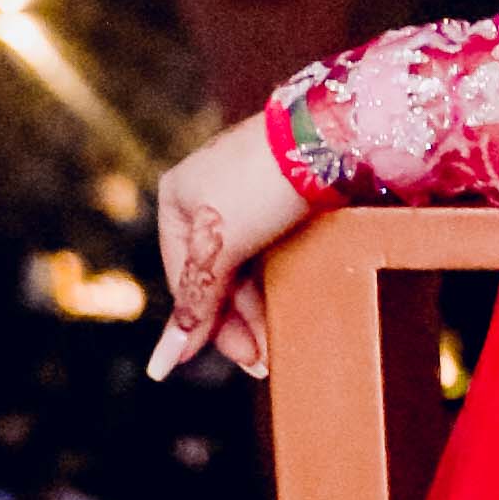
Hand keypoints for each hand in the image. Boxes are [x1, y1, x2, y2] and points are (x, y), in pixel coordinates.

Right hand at [147, 115, 310, 378]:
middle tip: (261, 362)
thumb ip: (196, 299)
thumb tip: (166, 359)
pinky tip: (289, 310)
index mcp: (177, 196)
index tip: (211, 364)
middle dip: (237, 322)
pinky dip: (278, 284)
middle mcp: (209, 194)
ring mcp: (249, 195)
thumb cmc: (262, 183)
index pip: (183, 278)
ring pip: (248, 268)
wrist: (331, 135)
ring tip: (277, 345)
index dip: (199, 325)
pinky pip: (275, 253)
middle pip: (217, 277)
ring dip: (259, 310)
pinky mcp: (287, 198)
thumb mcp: (218, 244)